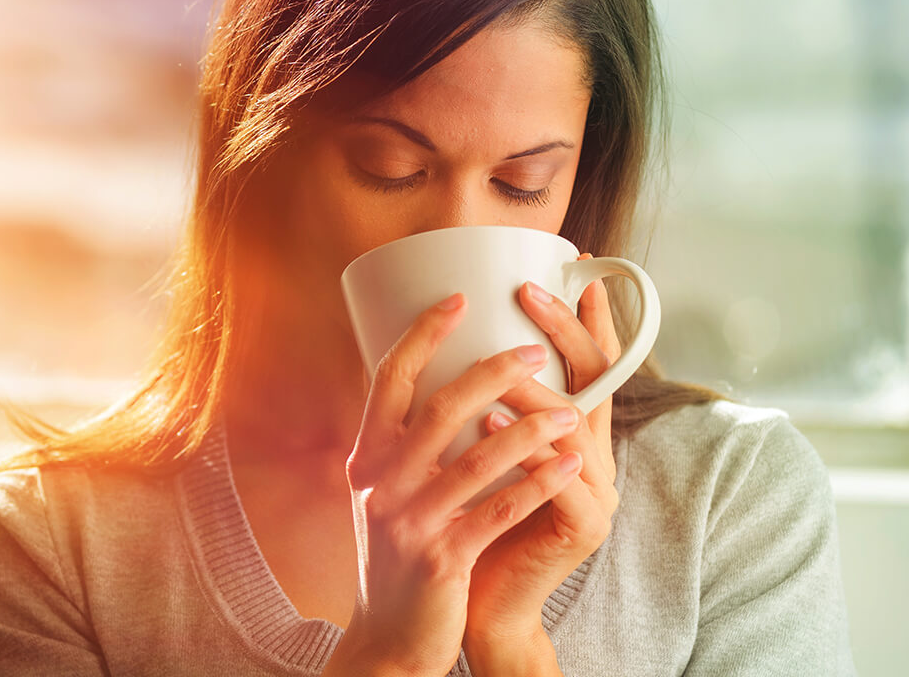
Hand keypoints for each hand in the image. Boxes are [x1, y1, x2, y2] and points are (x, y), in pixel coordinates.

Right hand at [324, 294, 586, 676]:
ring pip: (475, 459)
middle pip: (438, 408)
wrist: (388, 640)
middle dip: (493, 373)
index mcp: (367, 457)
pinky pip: (496, 512)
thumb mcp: (384, 495)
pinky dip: (535, 485)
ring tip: (571, 412)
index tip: (456, 300)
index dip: (422, 335)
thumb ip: (402, 446)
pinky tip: (567, 467)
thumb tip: (435, 384)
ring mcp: (408, 521)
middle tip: (534, 350)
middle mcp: (379, 482)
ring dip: (530, 429)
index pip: (388, 379)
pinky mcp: (440, 559)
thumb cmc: (397, 559)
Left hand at [461, 257, 622, 661]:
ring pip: (576, 426)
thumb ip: (478, 405)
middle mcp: (593, 457)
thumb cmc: (470, 520)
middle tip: (531, 291)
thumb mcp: (475, 451)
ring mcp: (595, 494)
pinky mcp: (580, 530)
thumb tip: (440, 340)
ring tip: (499, 356)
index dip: (589, 317)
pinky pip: (559, 482)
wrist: (476, 603)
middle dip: (566, 330)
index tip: (578, 267)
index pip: (592, 364)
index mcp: (572, 437)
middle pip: (597, 380)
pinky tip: (489, 420)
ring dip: (535, 387)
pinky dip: (523, 447)